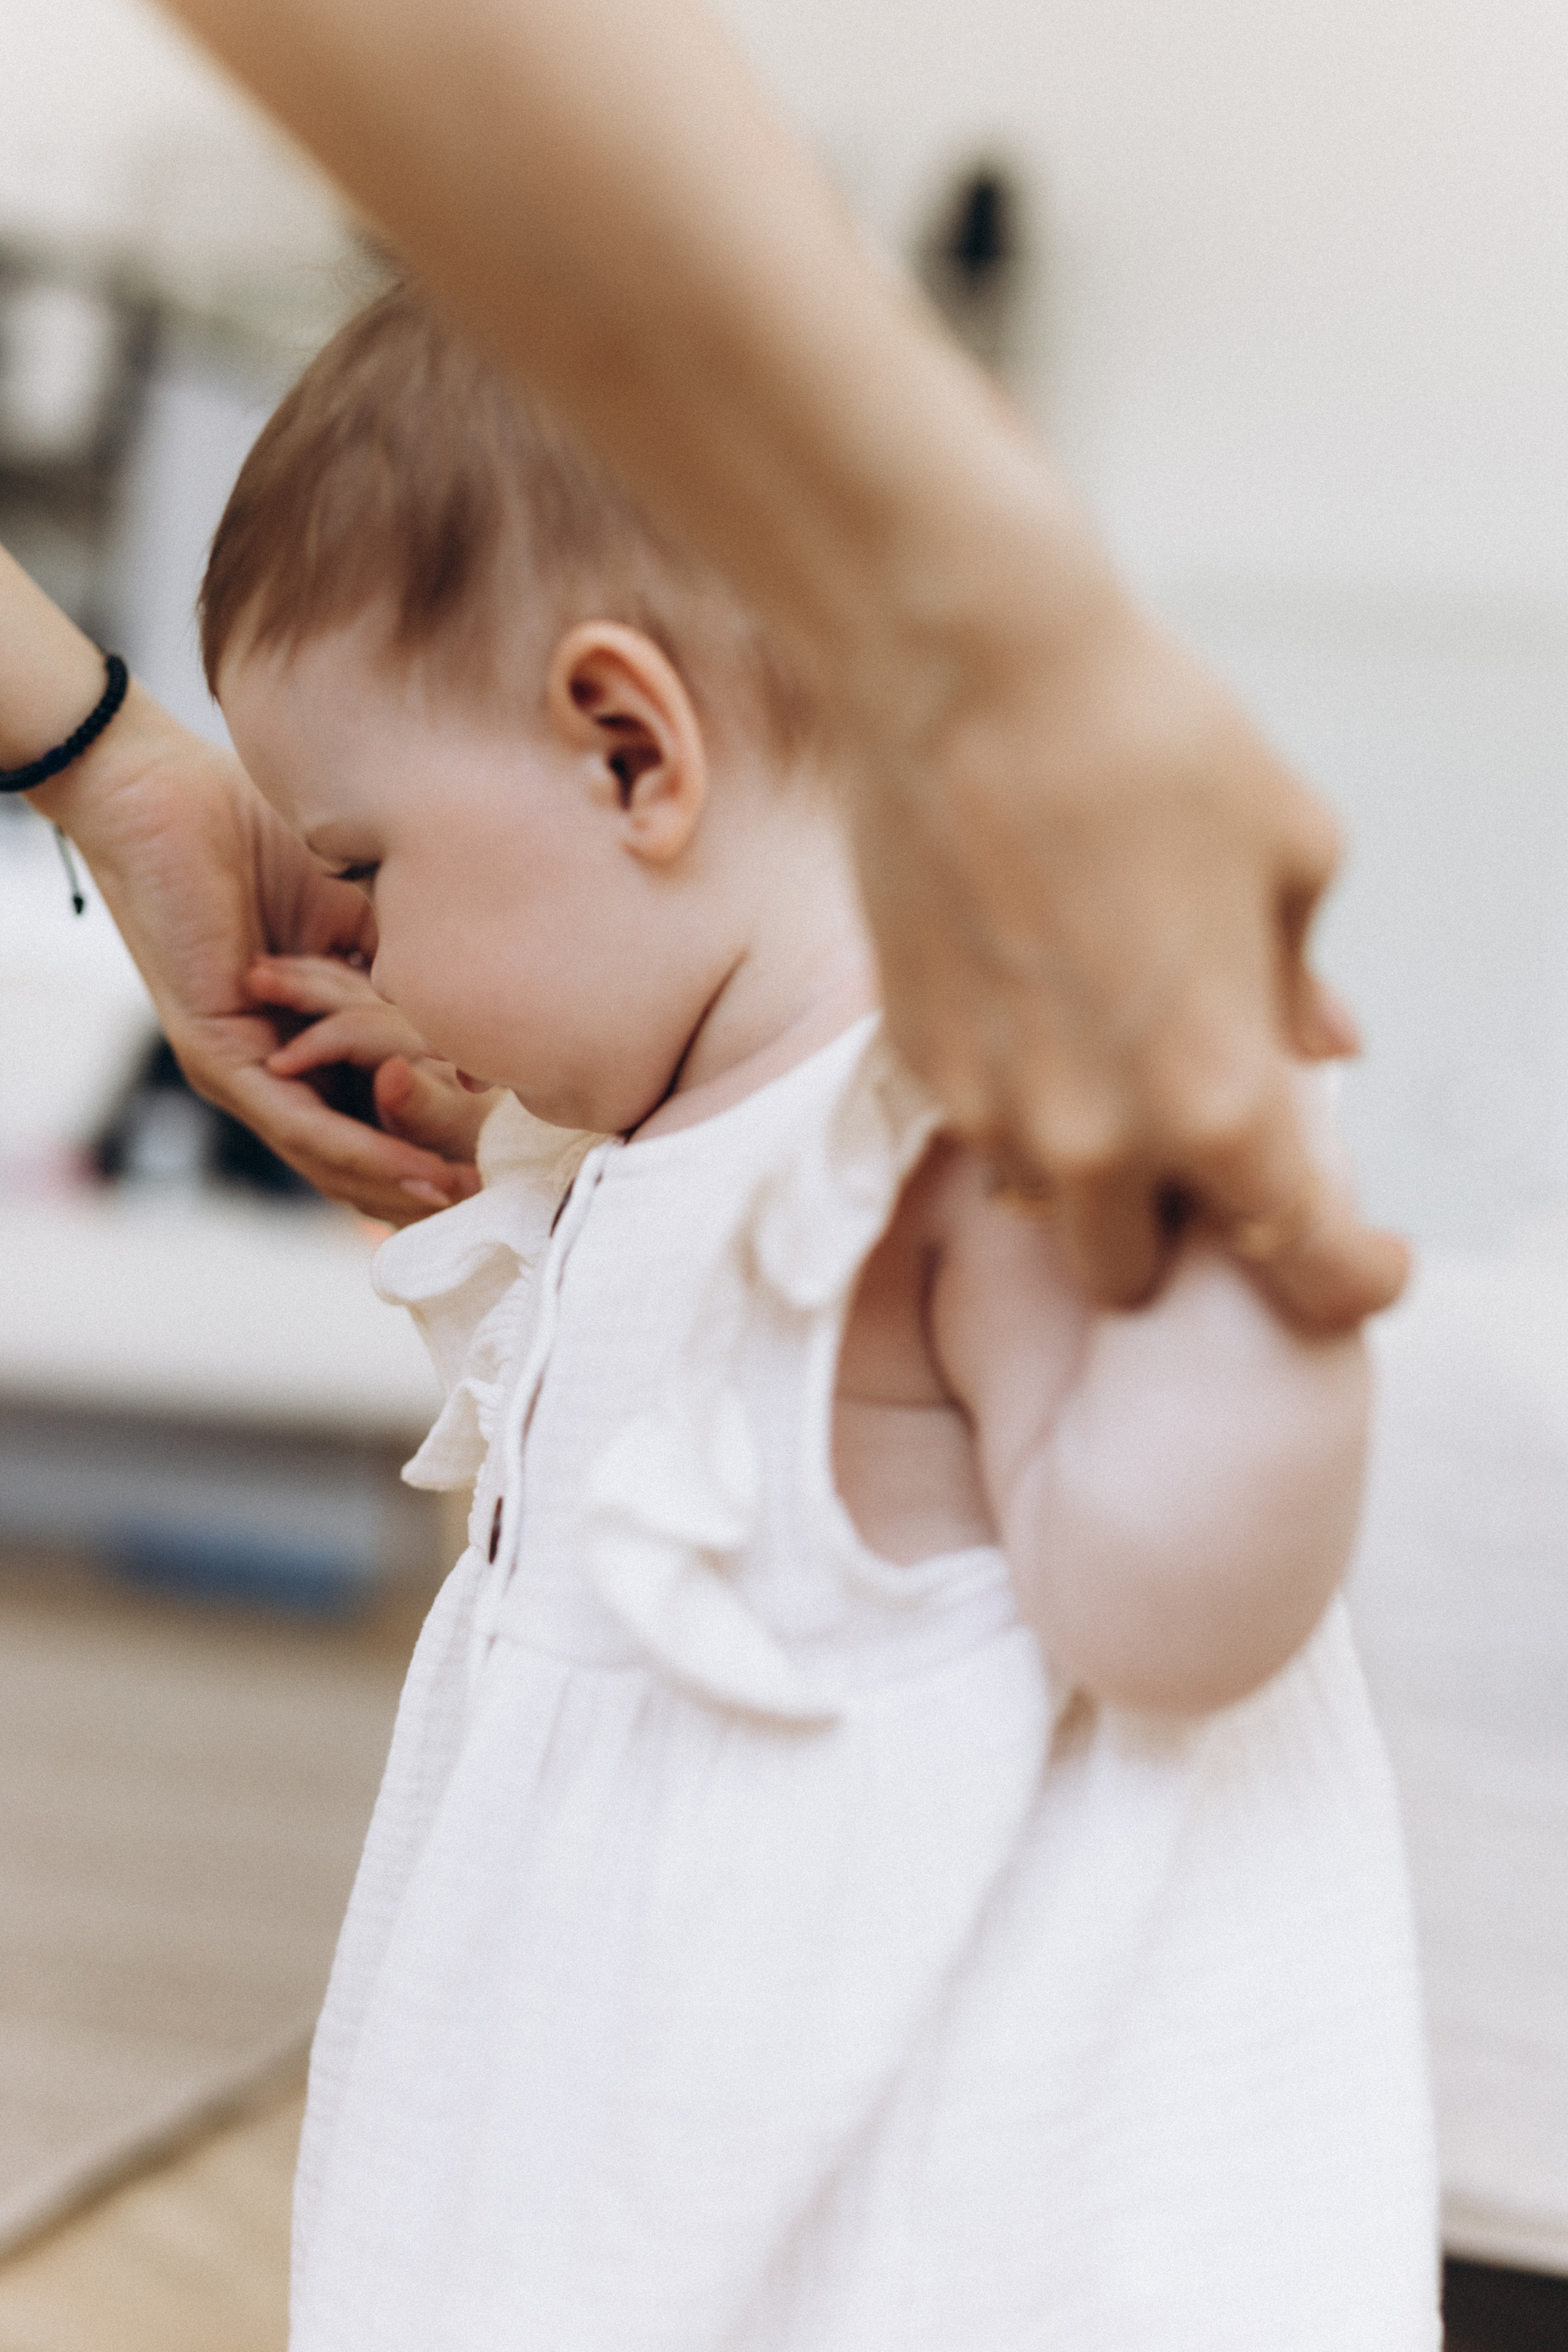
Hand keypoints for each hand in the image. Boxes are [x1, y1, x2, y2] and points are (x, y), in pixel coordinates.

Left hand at [32, 683, 482, 1222]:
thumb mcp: (362, 916)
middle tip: (494, 1209)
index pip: (373, 1113)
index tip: (502, 1165)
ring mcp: (240, 1074)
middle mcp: (267, 1073)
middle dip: (421, 1188)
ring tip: (466, 1206)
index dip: (434, 1141)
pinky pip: (301, 1122)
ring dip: (400, 1186)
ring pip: (329, 1154)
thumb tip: (483, 1005)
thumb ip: (408, 967)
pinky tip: (415, 1173)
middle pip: (352, 1158)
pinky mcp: (221, 1059)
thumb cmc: (253, 837)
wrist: (164, 796)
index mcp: (296, 1043)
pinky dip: (363, 1151)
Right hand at [855, 556, 1409, 1331]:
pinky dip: (1021, 1101)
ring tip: (1109, 1059)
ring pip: (1045, 1206)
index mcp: (1217, 1098)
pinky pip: (981, 1128)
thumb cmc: (1145, 744)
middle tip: (1206, 1140)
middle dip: (1177, 1228)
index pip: (1297, 1257)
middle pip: (1133, 1270)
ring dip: (1086, 1168)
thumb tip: (1317, 1044)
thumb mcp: (1290, 855)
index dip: (1346, 1276)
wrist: (967, 676)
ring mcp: (988, 1107)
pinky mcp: (914, 1058)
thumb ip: (1299, 982)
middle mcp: (1093, 1135)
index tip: (1365, 1260)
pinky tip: (1038, 1004)